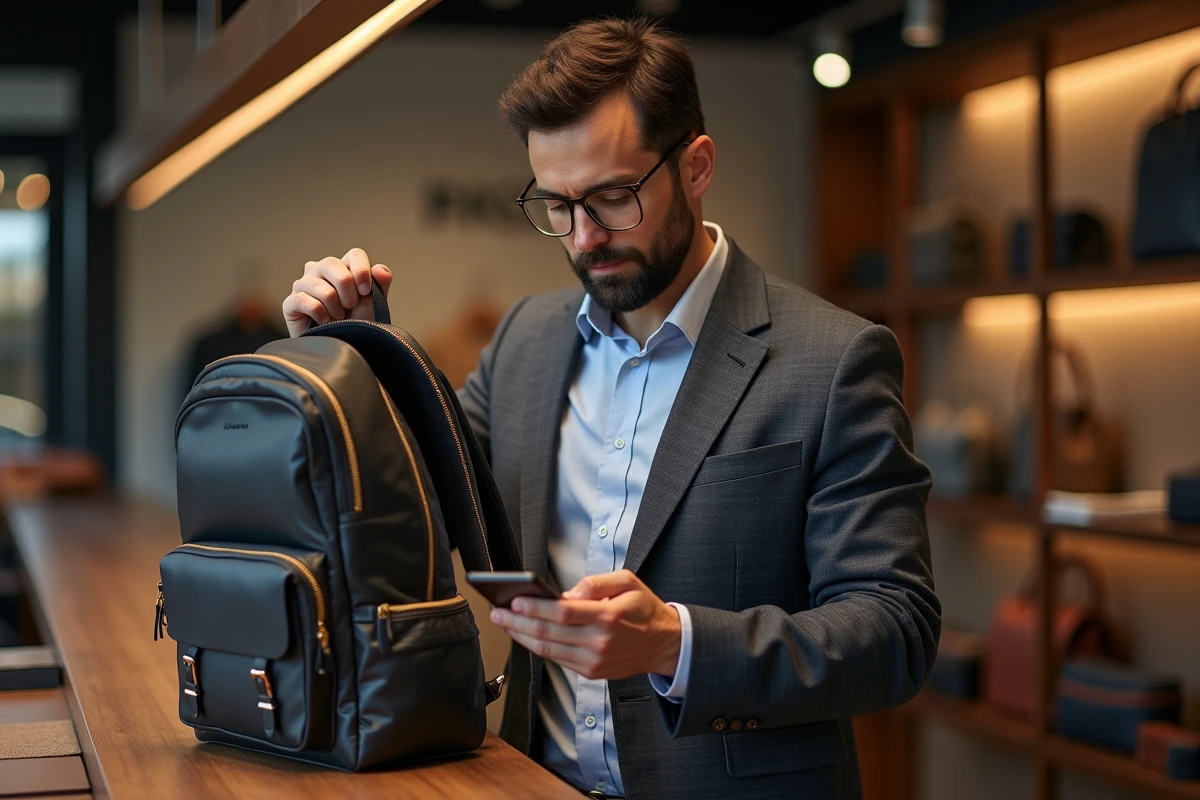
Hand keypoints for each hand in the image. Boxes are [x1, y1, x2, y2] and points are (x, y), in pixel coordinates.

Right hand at [281, 248, 393, 336]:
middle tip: (350, 307)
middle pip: (332, 264)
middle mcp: (319, 270)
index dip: (362, 271)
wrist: (339, 346)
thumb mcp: (373, 303)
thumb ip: (380, 284)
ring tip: (338, 317)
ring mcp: (302, 284)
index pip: (354, 254)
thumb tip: (380, 270)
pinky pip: (305, 302)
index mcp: (341, 266)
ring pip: (322, 288)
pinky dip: (320, 315)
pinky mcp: (290, 302)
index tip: (366, 292)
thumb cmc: (355, 322)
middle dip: (348, 291)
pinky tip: (324, 322)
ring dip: (335, 308)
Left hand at [488, 569, 681, 680]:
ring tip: (504, 622)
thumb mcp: (628, 582)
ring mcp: (593, 661)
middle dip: (517, 621)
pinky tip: (525, 635)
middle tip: (497, 611)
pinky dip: (536, 647)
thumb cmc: (644, 609)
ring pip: (547, 649)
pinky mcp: (590, 672)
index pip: (563, 613)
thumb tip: (566, 593)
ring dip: (521, 636)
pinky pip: (556, 659)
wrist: (664, 644)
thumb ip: (596, 582)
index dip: (535, 607)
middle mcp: (599, 643)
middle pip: (548, 633)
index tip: (514, 599)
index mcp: (608, 617)